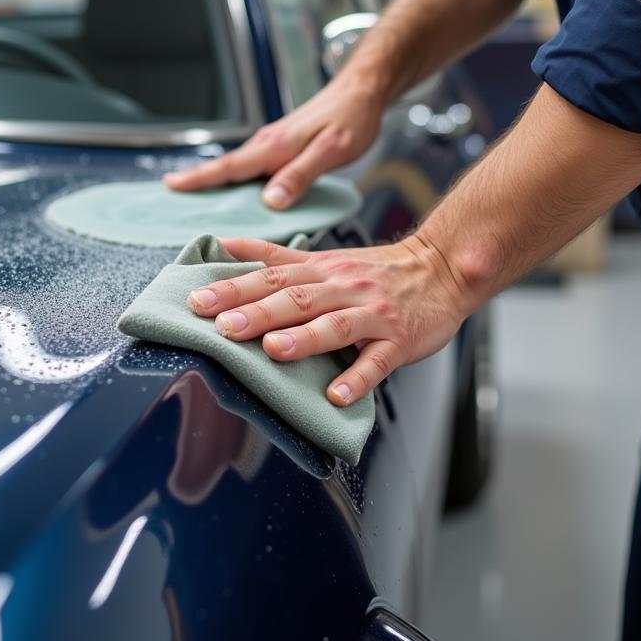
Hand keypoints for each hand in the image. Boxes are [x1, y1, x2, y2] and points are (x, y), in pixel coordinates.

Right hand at [163, 75, 384, 209]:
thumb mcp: (331, 150)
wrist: (363, 90)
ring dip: (216, 181)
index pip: (229, 166)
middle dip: (196, 181)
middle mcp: (268, 142)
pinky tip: (239, 191)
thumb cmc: (352, 118)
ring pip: (239, 167)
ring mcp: (274, 142)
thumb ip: (300, 175)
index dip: (199, 178)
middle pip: (226, 168)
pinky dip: (238, 177)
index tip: (170, 185)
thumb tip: (271, 201)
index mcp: (275, 146)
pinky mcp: (284, 145)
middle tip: (169, 196)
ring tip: (194, 198)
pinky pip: (254, 165)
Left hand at [186, 235, 473, 405]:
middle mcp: (342, 288)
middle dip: (257, 313)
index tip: (197, 301)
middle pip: (296, 298)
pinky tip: (337, 395)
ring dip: (303, 338)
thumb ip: (275, 255)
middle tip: (223, 328)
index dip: (233, 289)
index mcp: (320, 271)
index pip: (270, 277)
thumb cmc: (376, 271)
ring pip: (335, 325)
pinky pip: (377, 361)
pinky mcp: (399, 340)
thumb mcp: (325, 259)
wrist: (442, 269)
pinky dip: (358, 378)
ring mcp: (372, 314)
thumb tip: (225, 245)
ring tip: (273, 350)